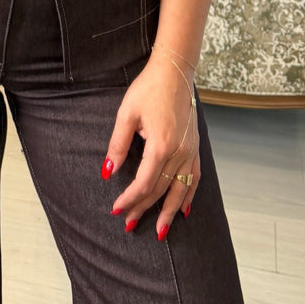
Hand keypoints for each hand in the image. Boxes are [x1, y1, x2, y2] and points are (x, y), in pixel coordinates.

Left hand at [101, 54, 199, 238]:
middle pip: (161, 189)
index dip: (130, 199)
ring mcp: (191, 150)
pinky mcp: (196, 147)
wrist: (174, 72)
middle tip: (129, 224)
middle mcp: (180, 151)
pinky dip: (189, 196)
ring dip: (170, 211)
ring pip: (181, 189)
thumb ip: (118, 144)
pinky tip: (184, 209)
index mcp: (161, 144)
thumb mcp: (126, 113)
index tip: (117, 210)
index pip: (144, 182)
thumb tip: (108, 171)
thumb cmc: (148, 89)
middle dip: (144, 208)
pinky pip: (195, 177)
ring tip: (160, 231)